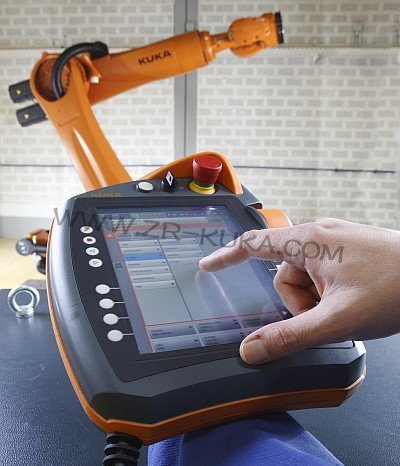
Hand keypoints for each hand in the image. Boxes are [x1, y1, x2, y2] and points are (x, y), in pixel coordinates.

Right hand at [199, 218, 399, 364]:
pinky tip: (350, 300)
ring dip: (315, 300)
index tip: (208, 265)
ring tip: (344, 308)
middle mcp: (319, 235)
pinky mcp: (347, 251)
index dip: (226, 256)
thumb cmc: (395, 285)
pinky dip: (327, 292)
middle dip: (298, 302)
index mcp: (309, 240)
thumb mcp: (337, 318)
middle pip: (283, 274)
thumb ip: (291, 336)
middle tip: (325, 315)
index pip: (253, 244)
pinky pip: (321, 273)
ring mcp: (335, 242)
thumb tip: (252, 350)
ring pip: (304, 277)